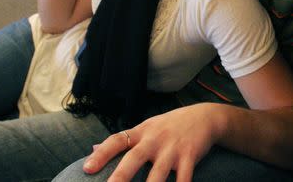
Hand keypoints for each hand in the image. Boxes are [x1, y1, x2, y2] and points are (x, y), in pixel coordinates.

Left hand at [83, 104, 223, 181]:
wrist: (205, 117)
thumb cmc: (171, 125)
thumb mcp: (147, 127)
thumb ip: (123, 139)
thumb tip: (92, 149)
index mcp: (142, 132)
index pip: (117, 140)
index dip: (101, 154)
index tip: (87, 168)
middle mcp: (155, 139)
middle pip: (134, 158)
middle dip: (120, 176)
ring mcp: (173, 149)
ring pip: (158, 175)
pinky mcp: (190, 156)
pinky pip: (183, 179)